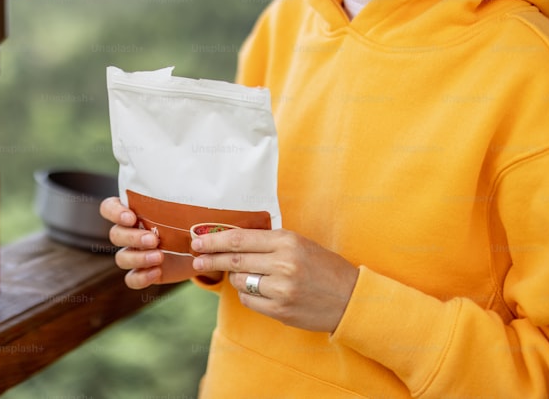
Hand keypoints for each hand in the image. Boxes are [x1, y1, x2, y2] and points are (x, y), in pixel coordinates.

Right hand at [99, 197, 210, 288]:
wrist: (200, 250)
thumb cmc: (189, 222)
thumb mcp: (187, 209)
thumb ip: (181, 202)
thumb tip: (195, 189)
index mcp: (133, 212)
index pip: (109, 208)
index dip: (114, 213)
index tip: (132, 217)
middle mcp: (129, 232)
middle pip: (115, 234)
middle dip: (133, 237)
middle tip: (154, 239)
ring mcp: (134, 253)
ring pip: (121, 257)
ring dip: (138, 258)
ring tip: (159, 257)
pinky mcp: (142, 272)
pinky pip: (131, 278)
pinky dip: (141, 277)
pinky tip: (157, 271)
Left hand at [191, 227, 358, 332]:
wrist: (351, 299)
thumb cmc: (323, 267)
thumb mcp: (299, 244)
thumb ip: (267, 242)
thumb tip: (229, 241)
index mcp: (286, 241)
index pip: (239, 239)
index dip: (214, 240)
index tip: (198, 241)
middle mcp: (283, 263)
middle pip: (233, 260)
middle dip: (210, 258)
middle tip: (196, 258)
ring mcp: (281, 289)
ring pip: (239, 281)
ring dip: (235, 278)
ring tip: (244, 276)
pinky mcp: (280, 310)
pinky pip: (248, 301)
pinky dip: (247, 295)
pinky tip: (257, 291)